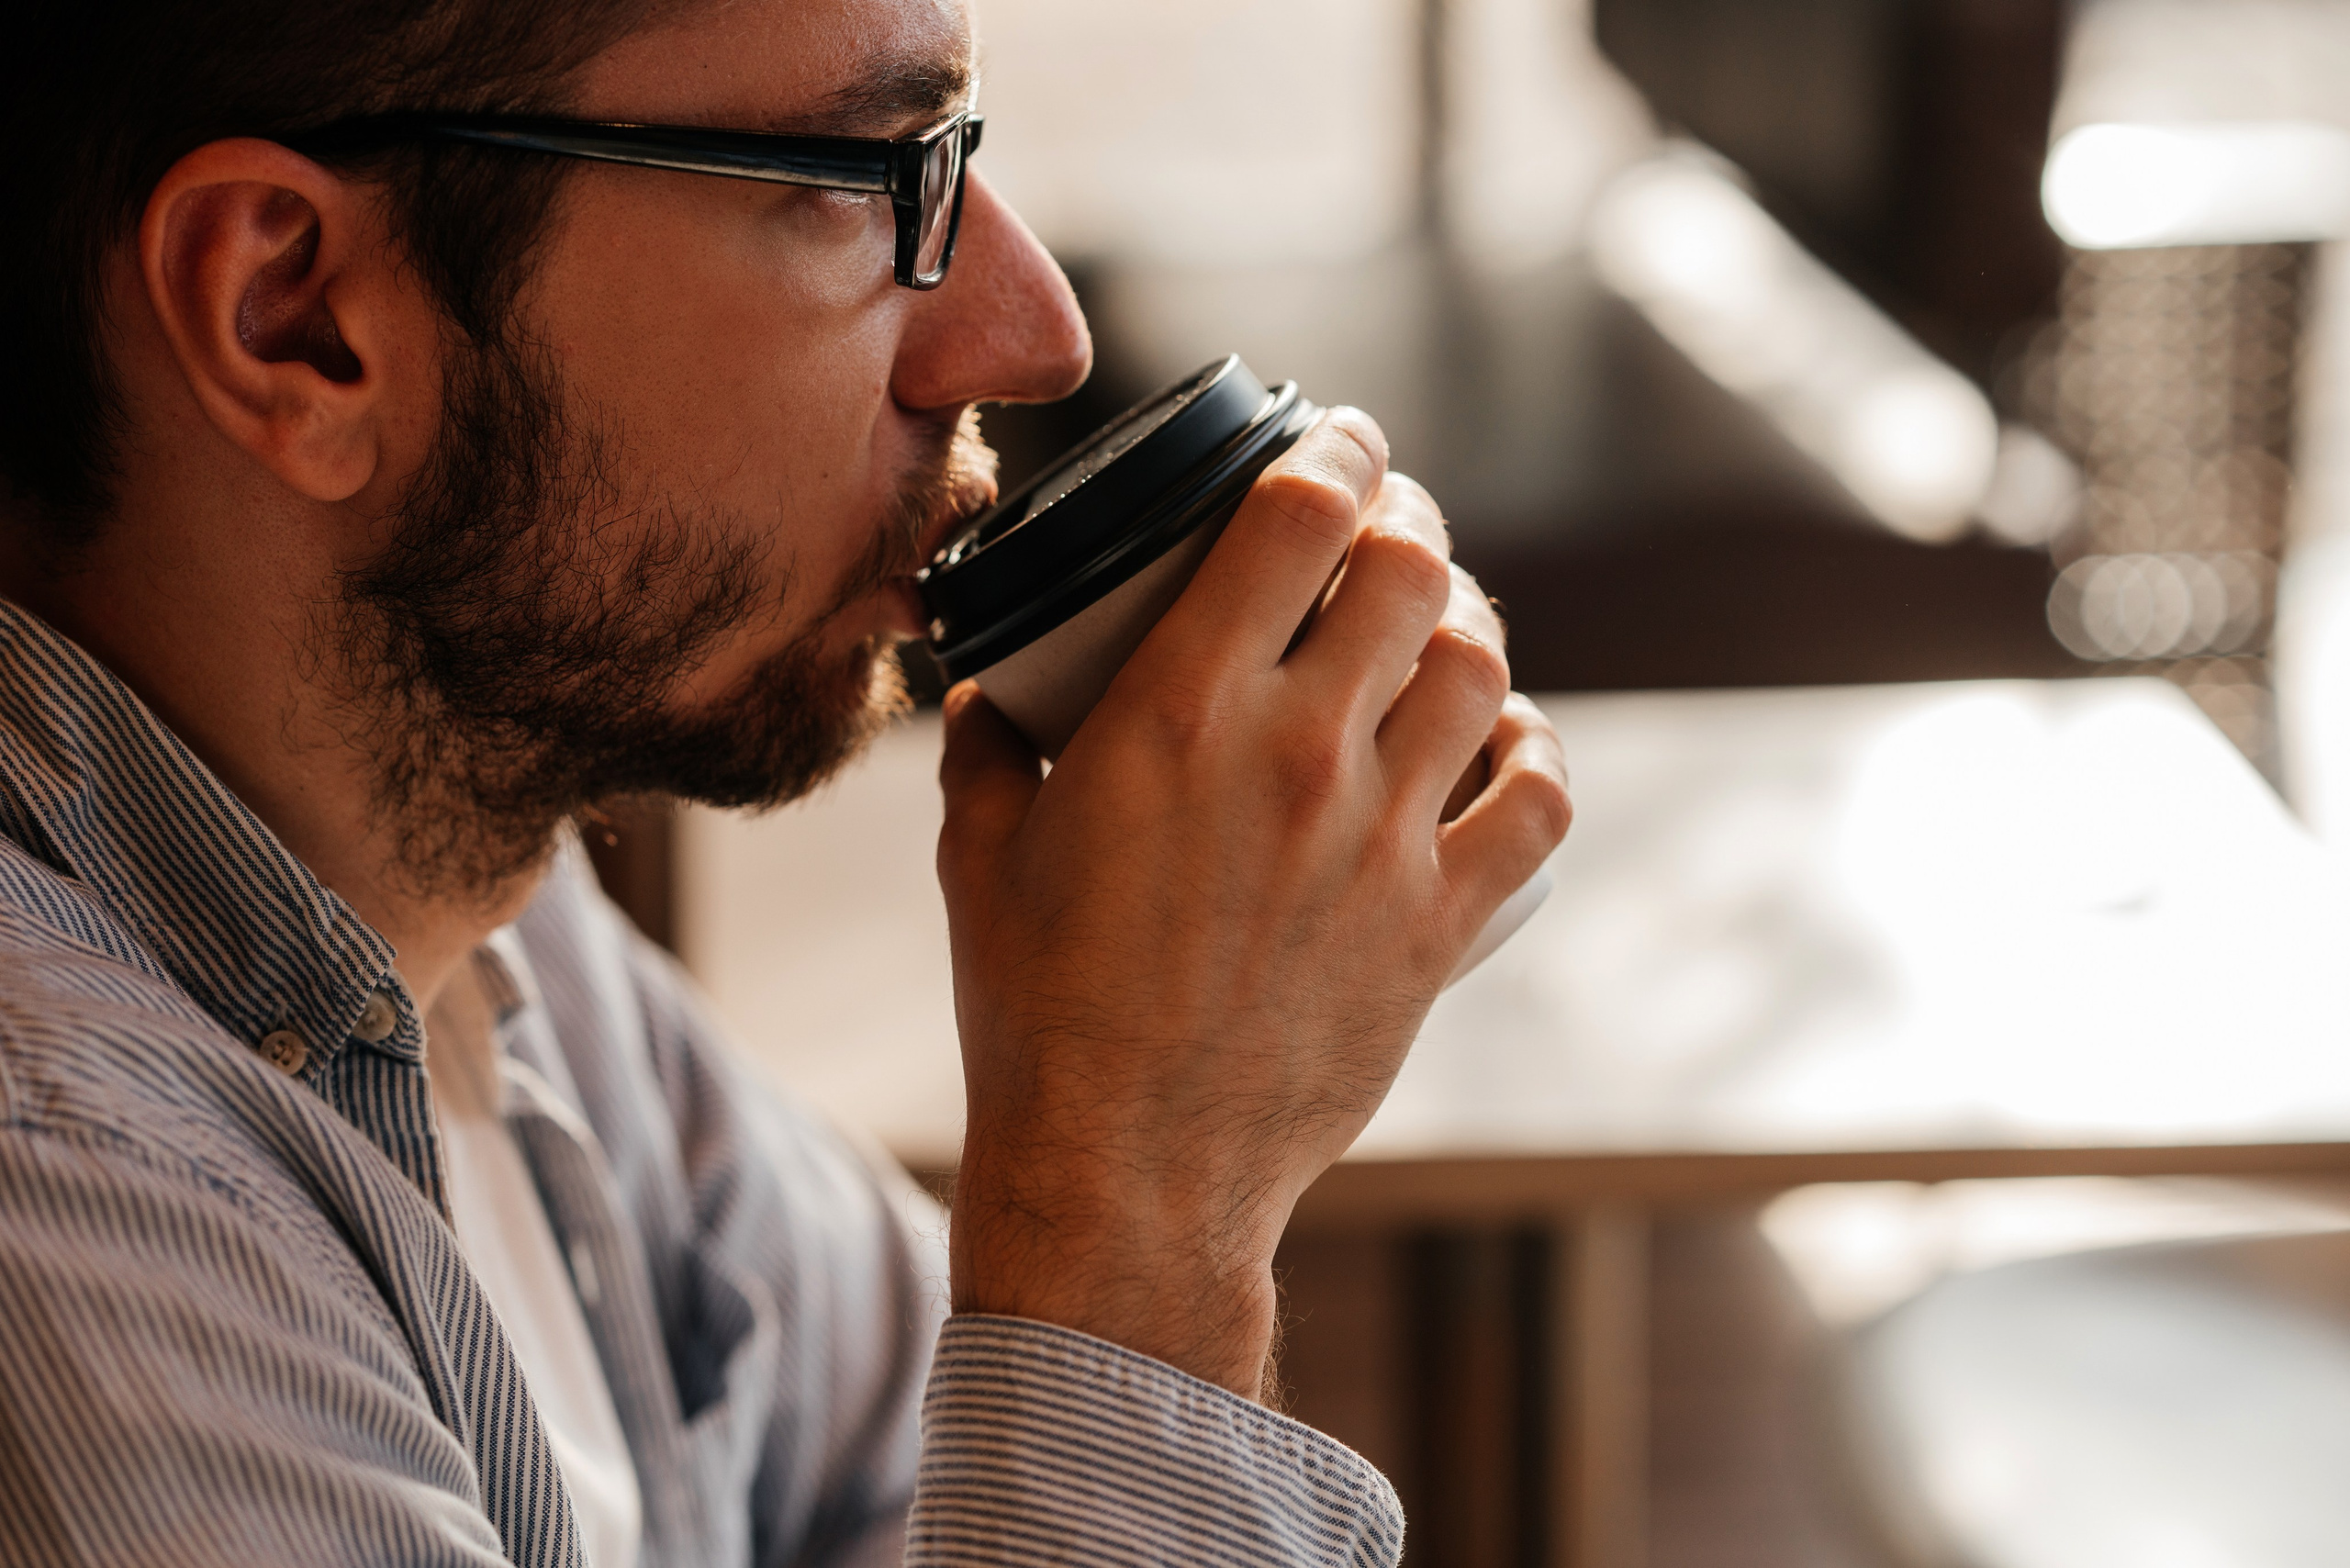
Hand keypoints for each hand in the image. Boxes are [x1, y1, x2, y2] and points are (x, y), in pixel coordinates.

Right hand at [935, 408, 1570, 1395]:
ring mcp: (1382, 842)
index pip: (1299, 515)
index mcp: (1178, 711)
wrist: (1124, 1174)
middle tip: (1388, 525)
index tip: (1339, 439)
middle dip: (1408, 518)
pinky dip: (1534, 751)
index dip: (1338, 449)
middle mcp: (1296, 754)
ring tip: (1438, 619)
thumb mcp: (979, 854)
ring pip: (1479, 668)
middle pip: (1411, 570)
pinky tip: (1506, 739)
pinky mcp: (1436, 928)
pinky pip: (1538, 803)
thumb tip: (984, 685)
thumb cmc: (1037, 1013)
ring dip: (1466, 620)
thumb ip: (983, 744)